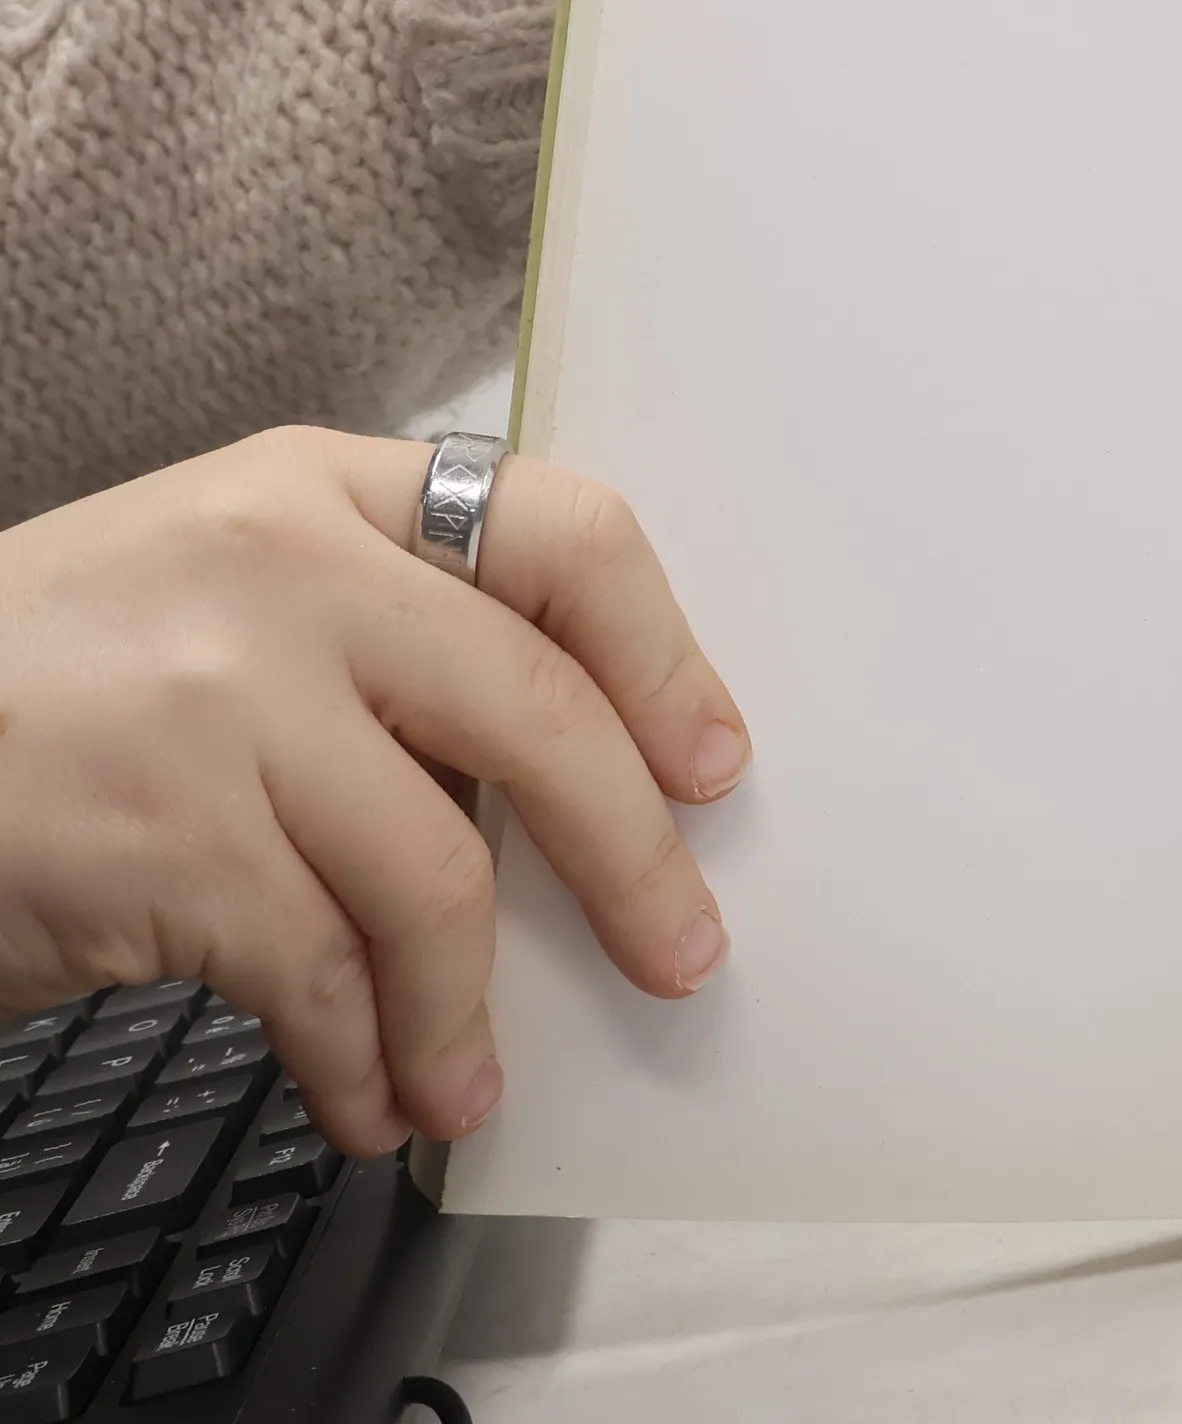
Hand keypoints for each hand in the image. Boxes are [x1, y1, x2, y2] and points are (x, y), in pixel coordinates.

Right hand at [0, 427, 748, 1157]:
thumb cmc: (67, 676)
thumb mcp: (235, 589)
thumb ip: (396, 645)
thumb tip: (580, 790)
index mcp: (330, 490)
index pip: (567, 530)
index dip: (662, 653)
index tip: (710, 762)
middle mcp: (286, 568)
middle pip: (538, 709)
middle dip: (630, 856)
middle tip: (679, 948)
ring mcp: (218, 698)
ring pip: (435, 874)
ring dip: (471, 1009)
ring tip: (469, 1079)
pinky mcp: (160, 838)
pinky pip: (325, 974)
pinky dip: (368, 1057)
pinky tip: (372, 1095)